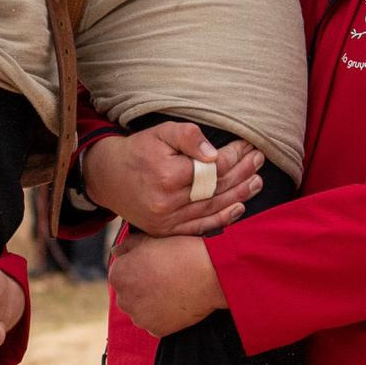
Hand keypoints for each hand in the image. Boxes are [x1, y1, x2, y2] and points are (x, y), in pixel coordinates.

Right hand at [81, 123, 263, 235]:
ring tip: (257, 182)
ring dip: (239, 195)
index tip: (248, 146)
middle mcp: (167, 202)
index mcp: (167, 174)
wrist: (107, 177)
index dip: (234, 156)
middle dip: (242, 173)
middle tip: (258, 161)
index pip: (213, 167)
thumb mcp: (160, 133)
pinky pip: (199, 227)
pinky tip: (239, 208)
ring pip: (212, 208)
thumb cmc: (138, 151)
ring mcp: (166, 220)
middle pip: (216, 189)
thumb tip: (214, 153)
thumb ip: (188, 137)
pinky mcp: (165, 231)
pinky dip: (222, 219)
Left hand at [108, 234, 225, 337]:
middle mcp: (123, 299)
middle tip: (163, 278)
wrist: (209, 273)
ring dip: (150, 303)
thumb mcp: (150, 240)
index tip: (154, 266)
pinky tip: (176, 302)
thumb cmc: (179, 252)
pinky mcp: (156, 330)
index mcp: (117, 275)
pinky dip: (163, 316)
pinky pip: (154, 323)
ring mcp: (139, 317)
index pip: (120, 274)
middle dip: (141, 288)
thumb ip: (128, 246)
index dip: (138, 269)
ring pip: (140, 310)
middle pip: (128, 294)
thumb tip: (116, 252)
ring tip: (171, 289)